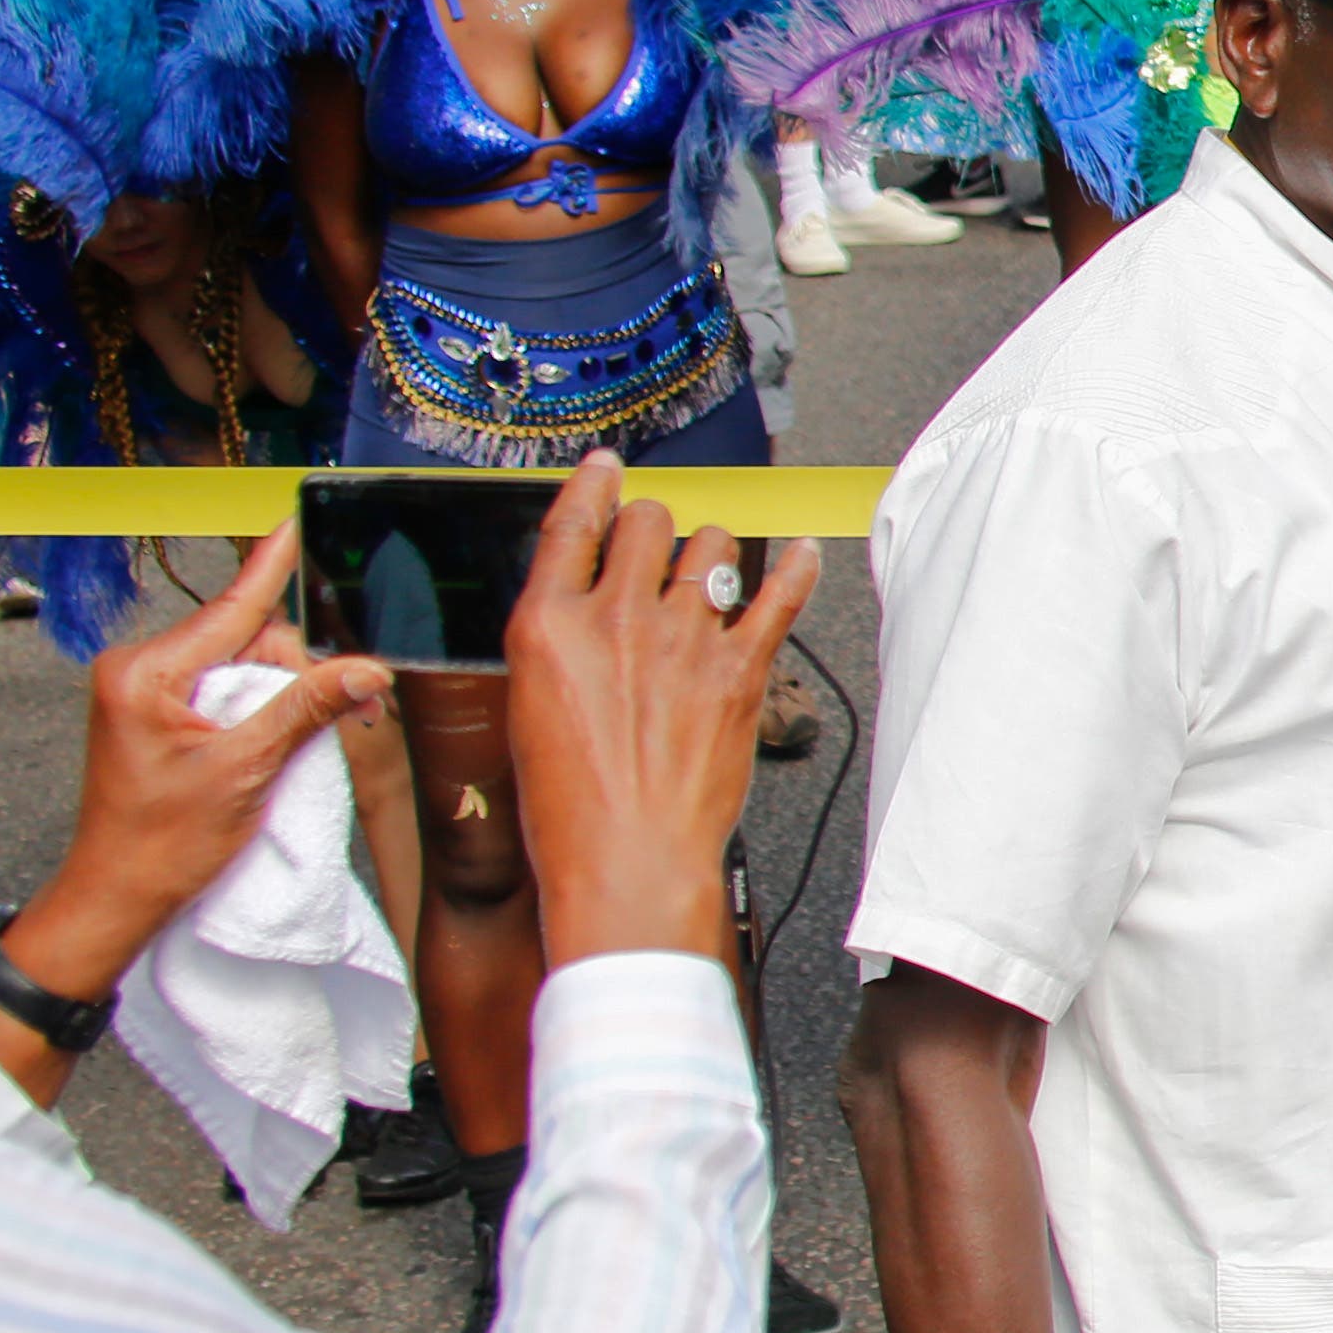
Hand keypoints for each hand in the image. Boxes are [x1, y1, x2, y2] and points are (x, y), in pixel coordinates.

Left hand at [10, 526, 389, 994]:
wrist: (116, 897)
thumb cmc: (161, 845)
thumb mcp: (245, 771)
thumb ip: (305, 709)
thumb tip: (366, 670)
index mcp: (145, 673)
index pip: (230, 609)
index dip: (272, 568)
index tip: (294, 520)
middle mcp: (136, 670)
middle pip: (241, 638)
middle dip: (286, 672)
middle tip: (312, 723)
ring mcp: (141, 692)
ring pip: (234, 665)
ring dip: (271, 698)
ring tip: (271, 752)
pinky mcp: (151, 714)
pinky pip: (217, 690)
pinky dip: (251, 712)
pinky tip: (258, 746)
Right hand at [502, 454, 818, 964]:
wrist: (628, 863)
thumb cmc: (571, 810)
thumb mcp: (530, 710)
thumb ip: (558, 645)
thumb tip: (584, 612)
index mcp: (547, 627)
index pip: (571, 524)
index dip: (592, 485)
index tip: (604, 469)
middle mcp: (616, 618)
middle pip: (648, 520)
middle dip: (655, 524)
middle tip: (658, 543)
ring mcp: (682, 640)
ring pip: (711, 546)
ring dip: (711, 552)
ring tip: (709, 571)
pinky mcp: (739, 670)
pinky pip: (779, 595)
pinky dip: (796, 569)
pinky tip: (802, 554)